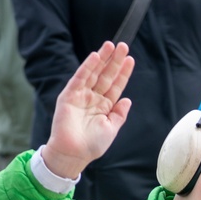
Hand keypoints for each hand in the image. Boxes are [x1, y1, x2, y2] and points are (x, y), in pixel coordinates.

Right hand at [43, 41, 134, 178]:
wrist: (74, 153)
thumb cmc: (92, 145)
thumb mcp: (111, 129)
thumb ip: (119, 114)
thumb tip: (127, 100)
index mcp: (104, 106)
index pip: (116, 85)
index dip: (123, 73)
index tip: (130, 60)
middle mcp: (93, 98)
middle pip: (106, 75)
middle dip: (115, 61)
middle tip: (124, 46)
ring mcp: (81, 95)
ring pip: (94, 73)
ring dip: (103, 58)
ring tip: (111, 45)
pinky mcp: (70, 95)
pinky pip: (80, 77)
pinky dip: (88, 66)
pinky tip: (96, 56)